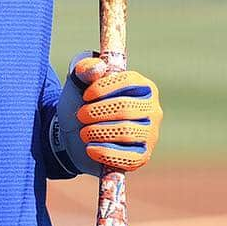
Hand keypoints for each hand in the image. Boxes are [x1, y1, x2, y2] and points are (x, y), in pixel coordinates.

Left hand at [51, 53, 162, 176]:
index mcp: (143, 86)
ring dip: (98, 131)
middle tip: (80, 115)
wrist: (74, 135)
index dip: (103, 88)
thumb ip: (85, 69)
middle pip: (126, 109)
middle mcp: (152, 109)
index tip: (85, 96)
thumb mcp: (78, 82)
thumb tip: (98, 67)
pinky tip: (90, 149)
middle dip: (97, 112)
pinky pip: (130, 158)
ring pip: (126, 132)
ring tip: (83, 132)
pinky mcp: (142, 156)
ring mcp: (150, 134)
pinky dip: (106, 153)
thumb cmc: (83, 104)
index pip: (128, 82)